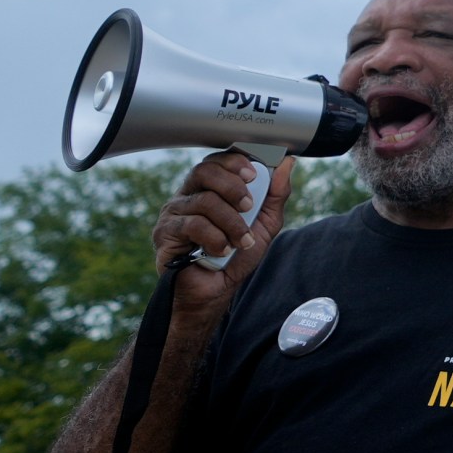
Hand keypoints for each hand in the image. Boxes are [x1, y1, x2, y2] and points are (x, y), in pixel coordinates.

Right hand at [151, 150, 295, 318]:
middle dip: (233, 187)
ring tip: (240, 242)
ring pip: (204, 201)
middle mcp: (188, 196)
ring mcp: (173, 213)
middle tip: (249, 207)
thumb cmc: (236, 256)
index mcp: (209, 189)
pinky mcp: (164, 233)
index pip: (216, 162)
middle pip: (204, 171)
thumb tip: (288, 162)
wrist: (216, 291)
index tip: (254, 174)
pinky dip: (215, 239)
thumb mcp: (264, 224)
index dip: (234, 162)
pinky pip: (193, 225)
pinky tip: (221, 251)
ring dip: (231, 223)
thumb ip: (276, 194)